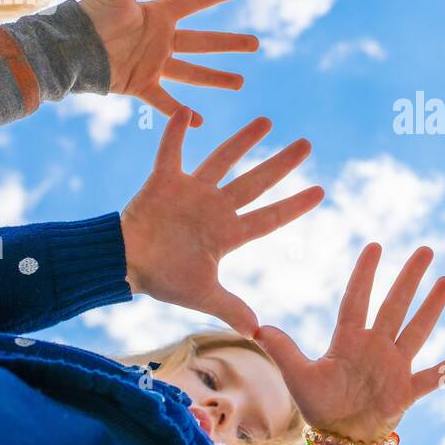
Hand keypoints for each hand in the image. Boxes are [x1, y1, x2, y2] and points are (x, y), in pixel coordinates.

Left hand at [80, 0, 257, 125]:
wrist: (68, 52)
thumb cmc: (90, 20)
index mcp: (157, 15)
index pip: (193, 3)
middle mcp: (160, 39)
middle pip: (203, 41)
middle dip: (229, 43)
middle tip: (256, 43)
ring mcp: (153, 63)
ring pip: (192, 72)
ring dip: (216, 78)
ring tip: (240, 81)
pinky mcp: (142, 84)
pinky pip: (166, 101)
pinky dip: (180, 112)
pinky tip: (200, 122)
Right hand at [120, 109, 323, 332]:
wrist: (123, 265)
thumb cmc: (162, 279)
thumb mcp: (201, 294)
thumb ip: (229, 307)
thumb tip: (256, 332)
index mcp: (227, 233)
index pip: (269, 217)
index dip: (294, 205)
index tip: (321, 191)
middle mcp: (215, 207)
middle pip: (255, 182)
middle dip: (281, 164)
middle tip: (308, 145)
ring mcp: (191, 191)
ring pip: (223, 159)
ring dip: (243, 141)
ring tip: (268, 121)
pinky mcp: (163, 181)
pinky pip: (171, 152)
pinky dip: (176, 133)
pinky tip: (187, 113)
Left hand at [253, 244, 444, 441]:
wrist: (340, 440)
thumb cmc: (319, 407)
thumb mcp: (299, 377)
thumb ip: (284, 352)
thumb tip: (257, 328)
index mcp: (349, 340)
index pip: (357, 299)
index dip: (365, 274)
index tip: (375, 246)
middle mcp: (375, 346)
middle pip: (395, 305)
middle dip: (410, 278)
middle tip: (426, 250)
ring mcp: (394, 366)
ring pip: (416, 330)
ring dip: (432, 307)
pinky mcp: (407, 391)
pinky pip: (433, 377)